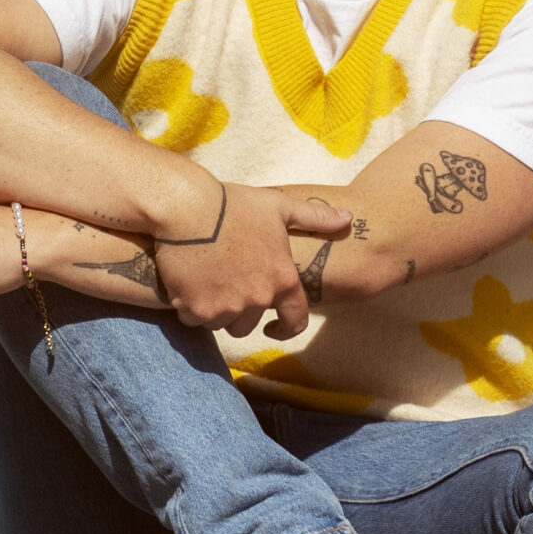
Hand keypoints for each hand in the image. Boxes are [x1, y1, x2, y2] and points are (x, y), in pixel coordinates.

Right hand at [154, 183, 351, 341]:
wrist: (186, 207)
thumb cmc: (233, 204)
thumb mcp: (278, 206)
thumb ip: (315, 217)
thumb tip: (347, 219)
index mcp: (282, 279)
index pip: (295, 320)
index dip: (286, 328)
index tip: (274, 328)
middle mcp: (258, 299)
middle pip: (248, 324)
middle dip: (238, 310)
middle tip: (224, 283)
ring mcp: (226, 307)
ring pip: (220, 322)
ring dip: (213, 309)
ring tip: (204, 279)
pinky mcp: (196, 310)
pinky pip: (193, 318)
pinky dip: (188, 306)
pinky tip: (185, 281)